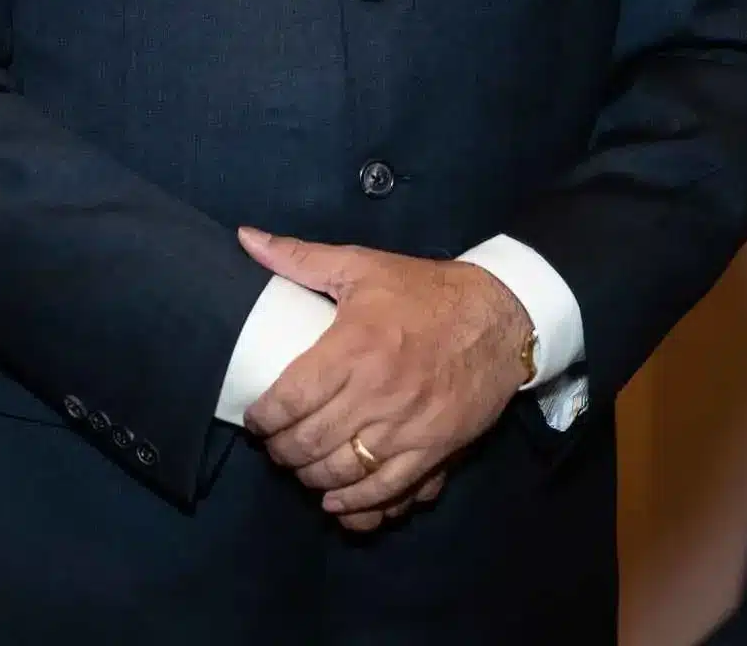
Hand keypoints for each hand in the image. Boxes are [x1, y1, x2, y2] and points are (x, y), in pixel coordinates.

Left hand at [239, 227, 532, 531]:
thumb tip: (247, 238)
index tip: (255, 419)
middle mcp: (378, 394)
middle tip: (274, 446)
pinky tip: (339, 503)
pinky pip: (390, 492)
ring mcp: (408, 429)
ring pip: (344, 473)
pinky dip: (359, 507)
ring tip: (301, 468)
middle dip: (282, 452)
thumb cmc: (424, 292)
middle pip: (311, 442)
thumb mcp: (362, 265)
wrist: (500, 317)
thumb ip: (300, 257)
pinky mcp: (435, 451)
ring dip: (312, 479)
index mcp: (354, 348)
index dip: (263, 419)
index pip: (292, 399)